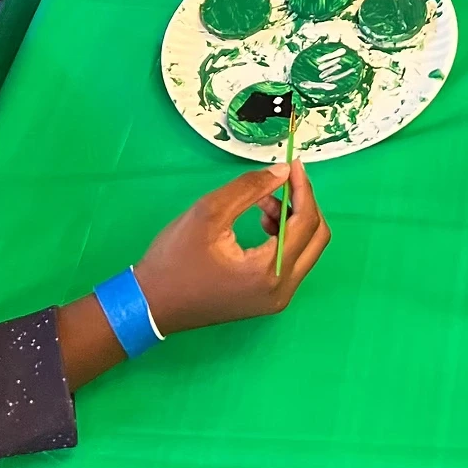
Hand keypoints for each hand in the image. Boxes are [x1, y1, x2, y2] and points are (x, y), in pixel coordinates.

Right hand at [135, 160, 329, 334]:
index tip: (294, 164)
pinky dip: (284, 237)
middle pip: (317, 238)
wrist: (150, 303)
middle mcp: (282, 291)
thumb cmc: (176, 258)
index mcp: (269, 272)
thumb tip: (284, 172)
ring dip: (293, 220)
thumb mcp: (208, 212)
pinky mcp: (267, 300)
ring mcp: (276, 299)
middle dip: (303, 204)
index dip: (303, 189)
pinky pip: (291, 262)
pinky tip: (261, 222)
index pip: (306, 223)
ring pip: (306, 250)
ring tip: (262, 203)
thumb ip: (250, 188)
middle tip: (281, 182)